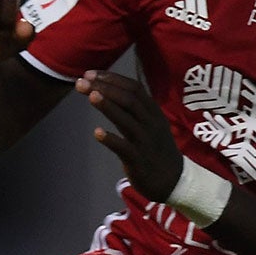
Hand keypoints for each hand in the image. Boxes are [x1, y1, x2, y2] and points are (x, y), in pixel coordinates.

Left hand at [77, 70, 183, 202]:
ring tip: (90, 95)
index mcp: (152, 112)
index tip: (90, 74)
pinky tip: (97, 133)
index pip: (133, 88)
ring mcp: (145, 141)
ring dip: (108, 106)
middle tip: (82, 82)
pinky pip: (124, 148)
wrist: (174, 180)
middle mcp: (150, 123)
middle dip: (105, 88)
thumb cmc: (155, 149)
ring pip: (127, 120)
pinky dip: (111, 139)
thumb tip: (110, 90)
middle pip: (129, 99)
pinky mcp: (139, 160)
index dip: (112, 79)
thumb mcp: (150, 124)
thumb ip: (133, 109)